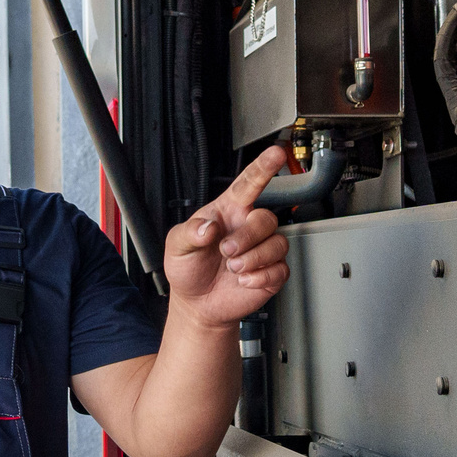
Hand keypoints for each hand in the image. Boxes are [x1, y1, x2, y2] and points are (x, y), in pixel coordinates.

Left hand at [163, 144, 293, 327]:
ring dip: (254, 258)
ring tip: (233, 269)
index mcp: (227, 212)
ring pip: (277, 243)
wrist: (196, 303)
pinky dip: (261, 277)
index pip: (248, 184)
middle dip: (247, 236)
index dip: (262, 167)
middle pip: (266, 218)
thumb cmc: (188, 268)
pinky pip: (280, 269)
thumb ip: (189, 232)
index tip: (276, 153)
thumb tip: (208, 227)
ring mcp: (261, 250)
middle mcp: (247, 227)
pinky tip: (244, 280)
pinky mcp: (271, 273)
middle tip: (227, 251)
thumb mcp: (177, 246)